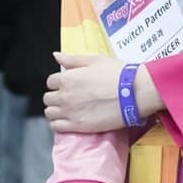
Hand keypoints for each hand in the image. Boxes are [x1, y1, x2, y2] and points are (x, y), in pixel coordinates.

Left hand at [44, 53, 161, 133]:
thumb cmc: (118, 74)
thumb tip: (56, 56)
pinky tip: (68, 120)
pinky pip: (56, 127)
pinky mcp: (77, 126)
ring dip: (56, 110)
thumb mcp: (95, 60)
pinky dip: (58, 123)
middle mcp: (65, 96)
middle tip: (69, 97)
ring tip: (68, 109)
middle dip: (56, 96)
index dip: (59, 82)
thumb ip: (73, 59)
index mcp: (68, 78)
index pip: (50, 81)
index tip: (67, 84)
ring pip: (49, 113)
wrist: (134, 93)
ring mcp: (70, 112)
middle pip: (48, 98)